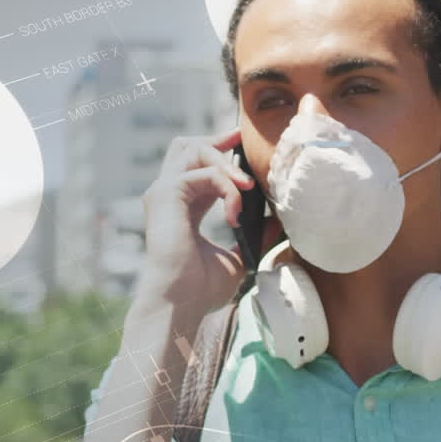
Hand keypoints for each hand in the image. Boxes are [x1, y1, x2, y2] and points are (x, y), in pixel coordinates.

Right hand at [138, 127, 257, 315]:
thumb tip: (277, 223)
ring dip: (226, 162)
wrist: (181, 302)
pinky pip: (204, 173)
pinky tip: (235, 212)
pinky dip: (226, 187)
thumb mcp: (238, 257)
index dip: (219, 151)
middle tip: (241, 139)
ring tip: (247, 186)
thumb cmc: (202, 289)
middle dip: (216, 140)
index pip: (197, 167)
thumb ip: (254, 237)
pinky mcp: (165, 194)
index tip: (241, 143)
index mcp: (182, 207)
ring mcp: (163, 192)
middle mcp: (168, 196)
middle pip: (187, 147)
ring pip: (194, 150)